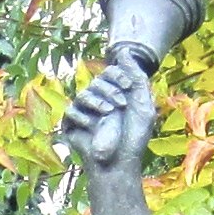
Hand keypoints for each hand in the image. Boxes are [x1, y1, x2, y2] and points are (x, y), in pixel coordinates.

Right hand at [58, 51, 157, 213]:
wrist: (120, 163)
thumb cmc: (134, 138)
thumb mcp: (143, 105)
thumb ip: (136, 77)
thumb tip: (124, 51)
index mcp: (116, 95)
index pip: (110, 73)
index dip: (118, 75)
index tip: (127, 86)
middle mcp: (99, 102)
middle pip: (97, 81)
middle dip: (110, 90)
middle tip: (120, 105)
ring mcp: (85, 113)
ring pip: (84, 93)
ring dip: (98, 101)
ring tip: (108, 114)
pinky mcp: (71, 126)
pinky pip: (71, 111)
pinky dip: (82, 116)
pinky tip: (93, 126)